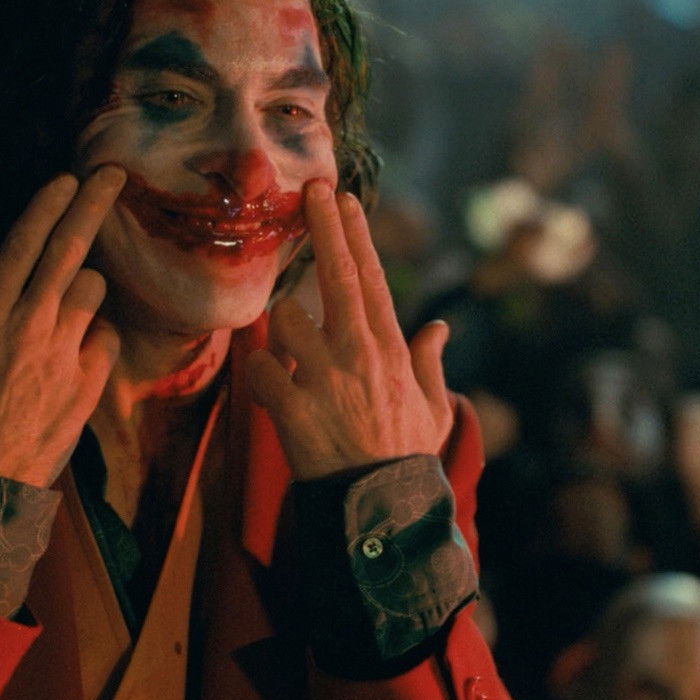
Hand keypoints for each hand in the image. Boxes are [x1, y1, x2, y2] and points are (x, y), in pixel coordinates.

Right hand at [0, 166, 123, 487]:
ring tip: (62, 302)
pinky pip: (104, 338)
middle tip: (112, 175)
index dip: (46, 205)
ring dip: (83, 285)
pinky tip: (75, 347)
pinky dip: (94, 334)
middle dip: (94, 205)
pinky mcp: (87, 385)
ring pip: (91, 291)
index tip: (67, 177)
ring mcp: (62, 353)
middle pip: (70, 249)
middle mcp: (28, 324)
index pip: (22, 244)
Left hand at [248, 182, 452, 480]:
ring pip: (285, 320)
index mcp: (390, 350)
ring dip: (281, 333)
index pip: (371, 278)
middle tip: (310, 190)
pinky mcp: (293, 407)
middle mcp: (359, 354)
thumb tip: (438, 328)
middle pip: (336, 276)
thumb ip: (428, 363)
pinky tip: (274, 392)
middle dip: (323, 228)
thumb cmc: (405, 456)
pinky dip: (261, 375)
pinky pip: (261, 368)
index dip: (355, 236)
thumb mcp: (433, 409)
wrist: (381, 509)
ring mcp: (325, 378)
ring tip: (297, 365)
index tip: (343, 200)